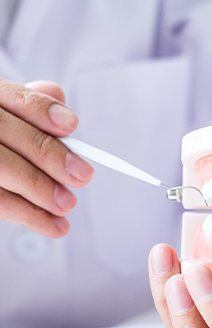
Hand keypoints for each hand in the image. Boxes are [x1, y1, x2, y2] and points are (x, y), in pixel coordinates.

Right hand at [0, 78, 92, 236]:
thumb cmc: (6, 139)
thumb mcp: (14, 116)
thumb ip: (33, 109)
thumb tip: (58, 97)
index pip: (12, 98)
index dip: (41, 110)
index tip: (71, 125)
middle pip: (5, 133)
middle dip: (48, 155)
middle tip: (82, 177)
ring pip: (2, 169)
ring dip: (39, 190)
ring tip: (67, 206)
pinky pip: (0, 203)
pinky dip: (30, 216)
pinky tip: (54, 226)